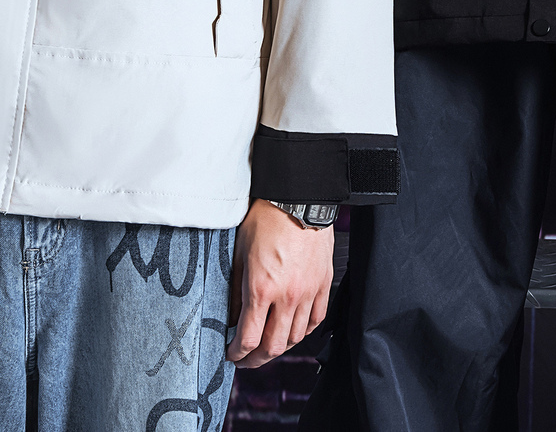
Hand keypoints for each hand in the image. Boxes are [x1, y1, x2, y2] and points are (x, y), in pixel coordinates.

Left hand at [226, 200, 333, 367]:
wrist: (298, 196)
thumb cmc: (266, 217)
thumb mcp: (240, 252)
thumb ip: (236, 289)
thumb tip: (233, 316)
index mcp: (261, 288)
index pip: (248, 339)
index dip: (237, 354)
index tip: (231, 354)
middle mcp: (287, 296)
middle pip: (273, 347)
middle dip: (256, 359)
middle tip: (246, 358)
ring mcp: (309, 292)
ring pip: (296, 337)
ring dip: (280, 346)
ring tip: (269, 343)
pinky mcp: (324, 284)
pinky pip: (316, 320)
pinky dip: (304, 330)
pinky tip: (294, 328)